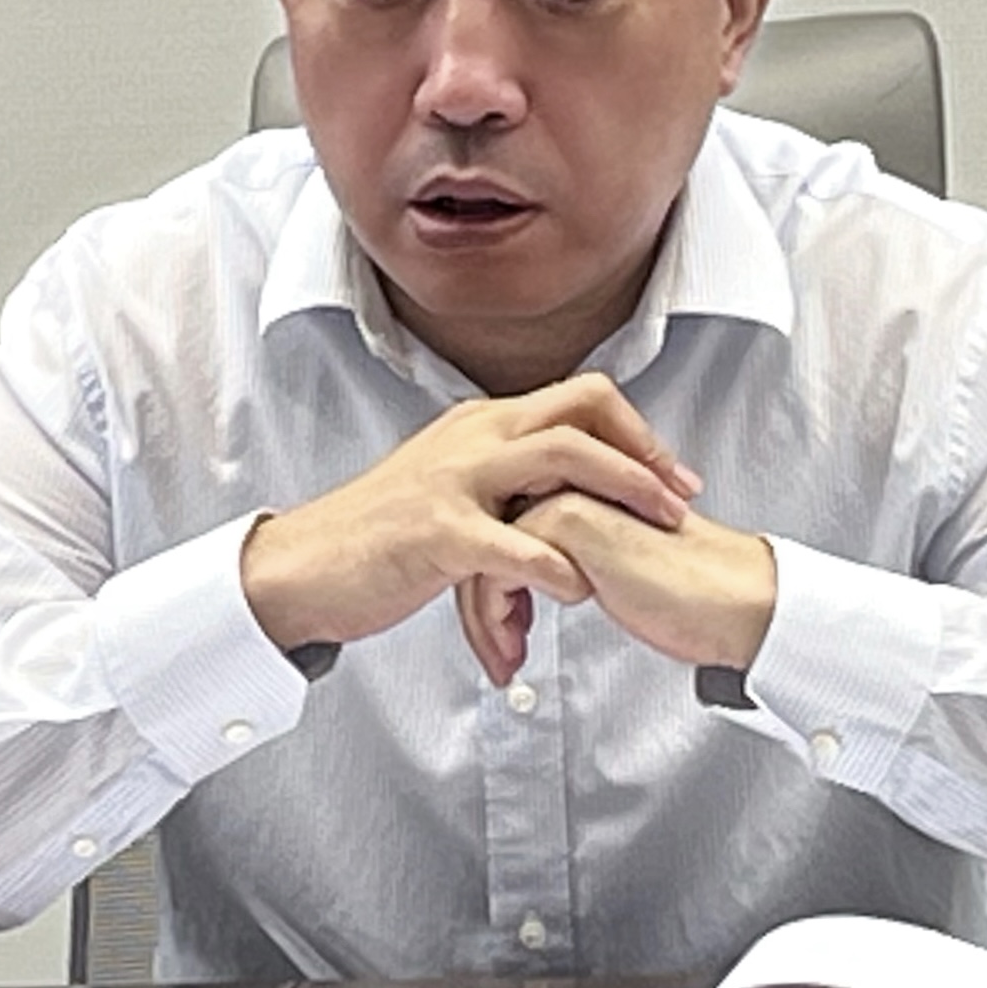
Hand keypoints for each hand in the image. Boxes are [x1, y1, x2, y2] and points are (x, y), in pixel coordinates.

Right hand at [239, 373, 699, 684]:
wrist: (305, 567)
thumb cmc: (380, 537)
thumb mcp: (449, 486)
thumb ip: (503, 479)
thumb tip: (562, 489)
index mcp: (481, 424)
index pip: (578, 398)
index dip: (635, 431)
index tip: (674, 475)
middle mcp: (473, 437)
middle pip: (580, 411)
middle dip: (644, 454)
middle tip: (681, 500)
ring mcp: (453, 479)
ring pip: (558, 458)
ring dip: (619, 490)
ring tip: (653, 532)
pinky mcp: (434, 531)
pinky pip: (509, 540)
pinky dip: (555, 564)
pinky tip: (578, 589)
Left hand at [460, 492, 777, 677]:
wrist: (731, 600)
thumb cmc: (684, 591)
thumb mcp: (610, 566)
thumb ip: (569, 555)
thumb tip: (520, 584)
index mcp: (578, 479)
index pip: (502, 520)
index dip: (494, 579)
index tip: (502, 626)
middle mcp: (566, 476)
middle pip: (483, 533)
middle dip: (480, 601)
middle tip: (498, 648)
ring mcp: (563, 493)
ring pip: (483, 552)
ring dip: (486, 618)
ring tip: (506, 657)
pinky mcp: (565, 521)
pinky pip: (497, 569)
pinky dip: (496, 617)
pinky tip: (519, 646)